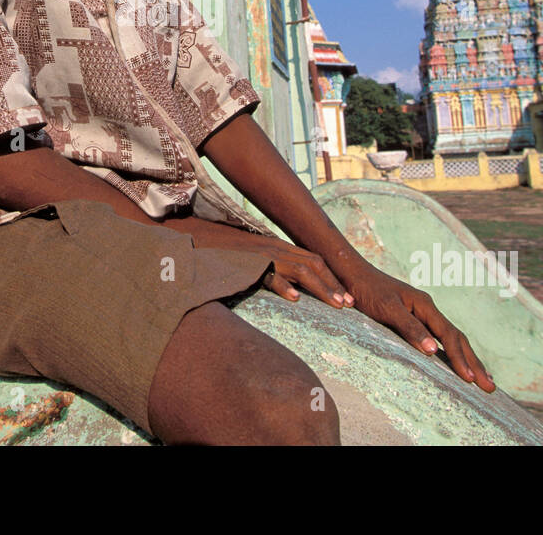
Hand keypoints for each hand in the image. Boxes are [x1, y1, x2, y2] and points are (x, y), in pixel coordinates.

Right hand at [176, 217, 352, 309]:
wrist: (191, 238)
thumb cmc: (217, 253)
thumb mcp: (248, 261)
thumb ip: (265, 270)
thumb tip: (281, 286)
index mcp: (276, 247)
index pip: (312, 260)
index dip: (331, 277)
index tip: (346, 297)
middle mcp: (273, 247)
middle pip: (313, 263)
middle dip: (334, 284)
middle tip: (351, 305)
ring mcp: (261, 254)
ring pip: (299, 269)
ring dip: (321, 287)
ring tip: (336, 304)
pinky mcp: (246, 262)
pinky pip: (268, 274)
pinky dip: (282, 285)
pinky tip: (294, 299)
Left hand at [341, 263, 495, 392]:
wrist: (353, 274)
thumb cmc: (367, 291)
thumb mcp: (387, 309)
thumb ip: (409, 328)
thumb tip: (433, 351)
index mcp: (425, 306)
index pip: (449, 337)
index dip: (461, 360)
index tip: (471, 381)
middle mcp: (428, 309)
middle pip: (458, 339)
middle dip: (474, 364)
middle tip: (490, 388)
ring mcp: (422, 314)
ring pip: (451, 339)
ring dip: (467, 360)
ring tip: (481, 380)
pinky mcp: (414, 319)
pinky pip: (440, 339)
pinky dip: (452, 354)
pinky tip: (454, 365)